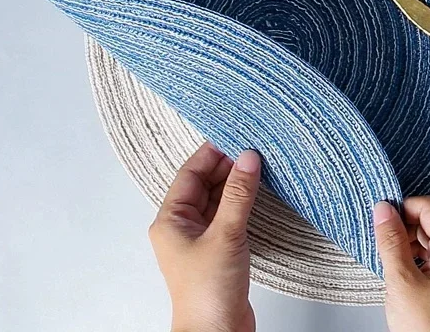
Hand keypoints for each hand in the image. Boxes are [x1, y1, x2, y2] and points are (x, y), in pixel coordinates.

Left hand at [148, 142, 261, 331]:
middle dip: (227, 166)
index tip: (234, 137)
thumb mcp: (226, 234)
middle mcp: (182, 227)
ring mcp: (200, 239)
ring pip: (217, 199)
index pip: (190, 174)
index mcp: (171, 220)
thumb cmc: (208, 292)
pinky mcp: (218, 250)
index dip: (212, 154)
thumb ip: (239, 194)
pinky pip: (228, 215)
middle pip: (204, 184)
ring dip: (236, 184)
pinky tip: (257, 192)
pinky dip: (241, 202)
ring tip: (258, 165)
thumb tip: (248, 158)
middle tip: (252, 149)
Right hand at [374, 197, 429, 331]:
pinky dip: (419, 255)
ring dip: (411, 241)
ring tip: (392, 259)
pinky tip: (403, 269)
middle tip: (384, 240)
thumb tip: (383, 209)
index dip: (405, 208)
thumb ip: (391, 240)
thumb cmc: (425, 330)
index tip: (383, 217)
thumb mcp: (401, 281)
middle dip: (406, 225)